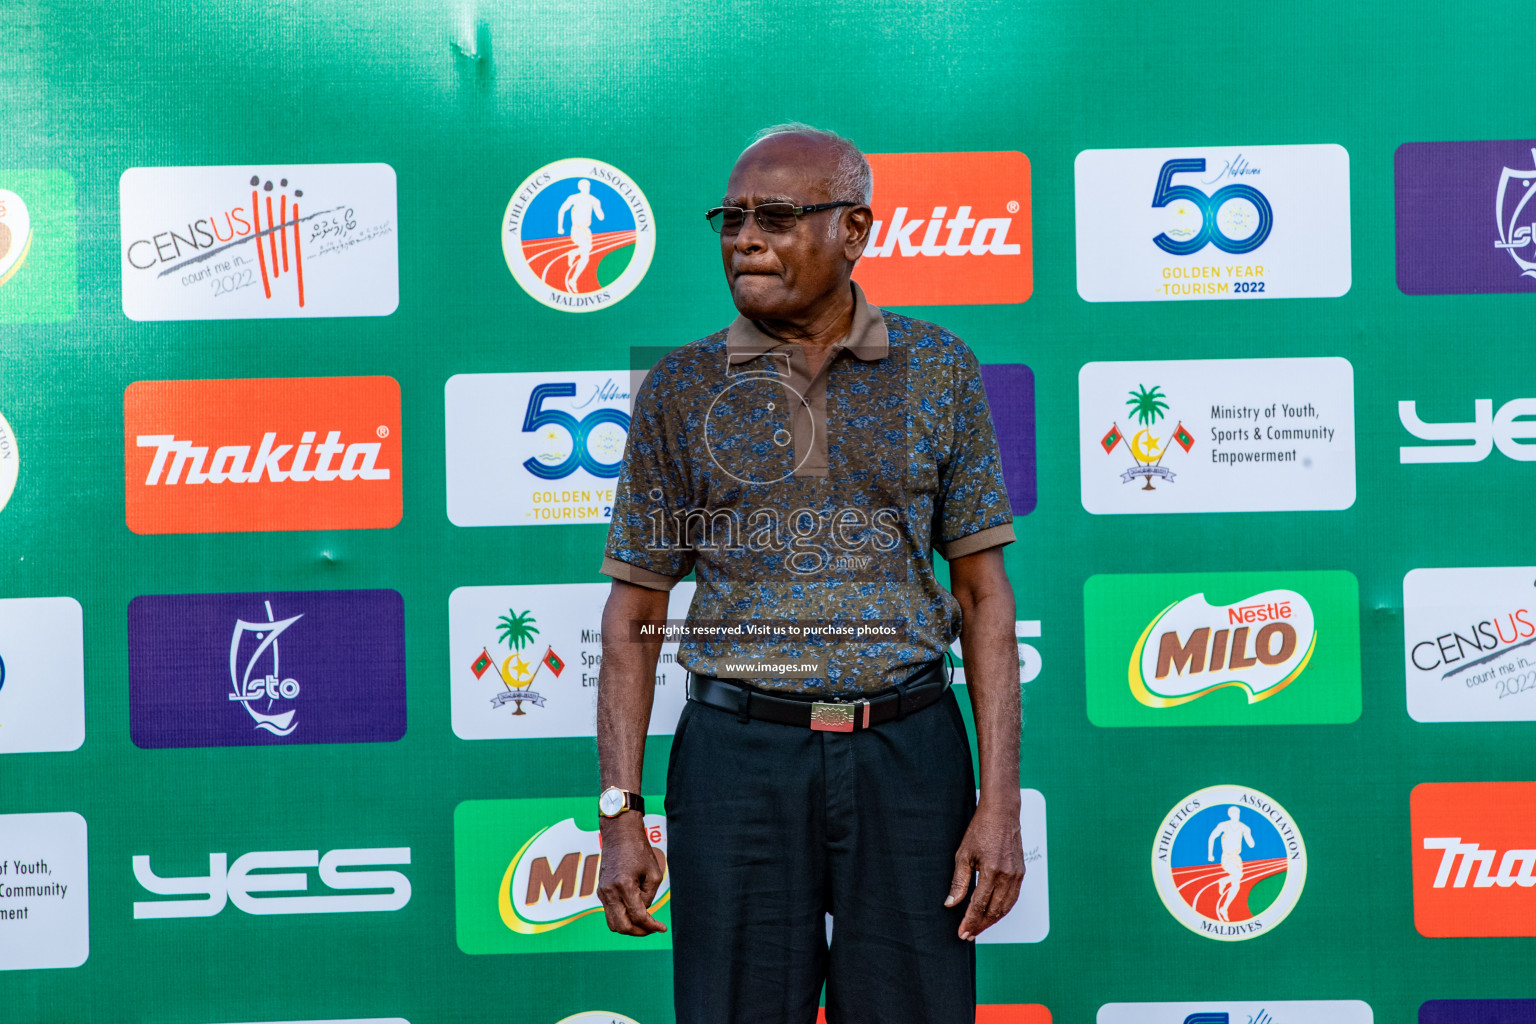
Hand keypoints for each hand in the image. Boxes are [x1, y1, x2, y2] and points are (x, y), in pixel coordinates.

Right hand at [596, 815, 667, 935]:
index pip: (638, 916)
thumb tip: (644, 911)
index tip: (662, 928)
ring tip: (644, 923)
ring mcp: (602, 892)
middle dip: (638, 932)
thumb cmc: (639, 850)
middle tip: (652, 929)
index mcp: (624, 886)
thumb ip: (649, 896)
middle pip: (621, 927)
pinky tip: (635, 911)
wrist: (619, 833)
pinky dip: (622, 917)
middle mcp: (609, 891)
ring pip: (612, 923)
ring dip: (628, 927)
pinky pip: (610, 912)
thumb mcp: (654, 873)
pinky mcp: (601, 890)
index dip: (651, 926)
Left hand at [945, 800, 1023, 940]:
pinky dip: (1002, 910)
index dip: (970, 921)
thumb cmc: (982, 829)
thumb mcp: (963, 854)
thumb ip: (959, 881)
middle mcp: (1007, 876)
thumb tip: (950, 903)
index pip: (979, 905)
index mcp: (991, 871)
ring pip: (1006, 908)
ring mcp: (1017, 876)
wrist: (1002, 813)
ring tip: (978, 928)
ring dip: (992, 921)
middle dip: (980, 926)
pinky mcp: (1021, 873)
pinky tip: (993, 914)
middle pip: (994, 911)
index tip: (962, 933)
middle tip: (968, 934)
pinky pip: (1013, 899)